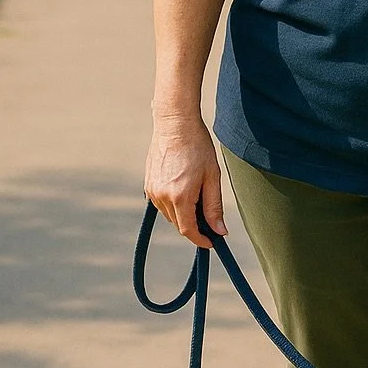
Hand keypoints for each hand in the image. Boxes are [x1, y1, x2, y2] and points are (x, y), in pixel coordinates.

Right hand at [145, 114, 226, 247]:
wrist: (175, 125)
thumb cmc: (197, 147)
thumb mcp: (212, 176)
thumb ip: (214, 206)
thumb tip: (219, 231)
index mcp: (179, 196)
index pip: (188, 230)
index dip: (201, 239)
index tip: (212, 243)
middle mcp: (162, 196)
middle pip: (179, 223)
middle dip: (195, 225)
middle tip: (210, 217)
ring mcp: (152, 191)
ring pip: (170, 215)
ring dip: (183, 214)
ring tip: (198, 195)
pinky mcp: (147, 185)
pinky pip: (161, 204)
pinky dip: (173, 204)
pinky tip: (184, 188)